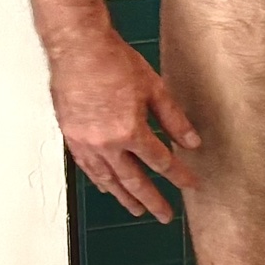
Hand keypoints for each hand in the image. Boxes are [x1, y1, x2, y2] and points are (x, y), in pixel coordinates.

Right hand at [51, 31, 200, 223]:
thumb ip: (175, 119)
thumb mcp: (155, 89)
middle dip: (152, 199)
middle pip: (133, 180)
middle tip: (164, 215)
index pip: (161, 162)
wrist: (79, 49)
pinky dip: (99, 180)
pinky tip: (107, 186)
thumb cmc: (115, 63)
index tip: (191, 185)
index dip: (178, 176)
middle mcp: (106, 143)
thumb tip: (192, 142)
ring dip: (124, 196)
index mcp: (130, 131)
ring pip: (108, 178)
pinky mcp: (71, 136)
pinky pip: (87, 167)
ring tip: (137, 209)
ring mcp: (86, 142)